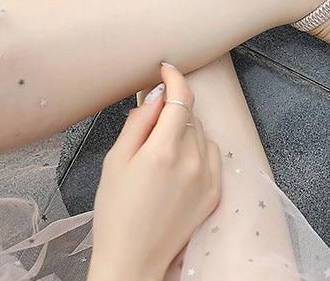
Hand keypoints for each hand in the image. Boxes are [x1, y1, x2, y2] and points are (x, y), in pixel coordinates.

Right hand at [87, 64, 220, 280]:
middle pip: (190, 115)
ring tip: (162, 155)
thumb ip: (139, 123)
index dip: (175, 78)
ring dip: (187, 131)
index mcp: (164, 151)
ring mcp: (207, 177)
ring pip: (202, 133)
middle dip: (173, 111)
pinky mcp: (215, 192)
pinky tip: (179, 168)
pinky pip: (212, 155)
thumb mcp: (115, 162)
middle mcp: (192, 160)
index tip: (168, 69)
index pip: (181, 98)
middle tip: (151, 127)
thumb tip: (158, 95)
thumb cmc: (115, 213)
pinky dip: (198, 151)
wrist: (133, 261)